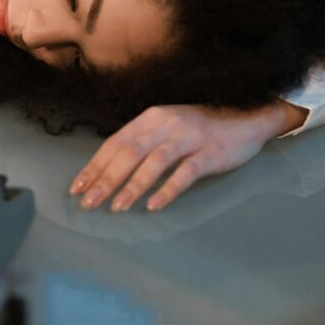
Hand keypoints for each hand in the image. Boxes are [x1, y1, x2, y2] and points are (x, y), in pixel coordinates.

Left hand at [68, 101, 307, 211]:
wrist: (247, 119)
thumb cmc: (200, 128)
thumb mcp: (167, 126)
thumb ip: (142, 141)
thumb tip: (108, 167)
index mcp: (151, 118)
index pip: (115, 143)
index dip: (95, 165)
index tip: (78, 187)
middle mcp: (166, 124)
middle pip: (129, 153)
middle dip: (105, 179)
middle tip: (88, 203)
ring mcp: (189, 138)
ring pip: (153, 162)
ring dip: (132, 186)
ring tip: (116, 207)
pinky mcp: (210, 153)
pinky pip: (185, 173)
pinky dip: (167, 189)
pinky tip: (153, 206)